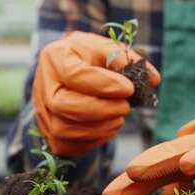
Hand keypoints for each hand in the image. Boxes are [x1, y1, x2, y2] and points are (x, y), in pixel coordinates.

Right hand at [33, 31, 159, 155]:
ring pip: (65, 129)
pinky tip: (107, 127)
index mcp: (54, 57)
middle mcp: (42, 86)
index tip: (128, 88)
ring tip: (119, 117)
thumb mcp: (106, 48)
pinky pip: (68, 145)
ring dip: (99, 127)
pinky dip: (92, 140)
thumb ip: (128, 61)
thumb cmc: (89, 58)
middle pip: (64, 106)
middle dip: (101, 110)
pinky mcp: (48, 133)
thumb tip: (153, 80)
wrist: (67, 72)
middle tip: (125, 106)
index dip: (104, 85)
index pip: (74, 75)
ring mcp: (42, 112)